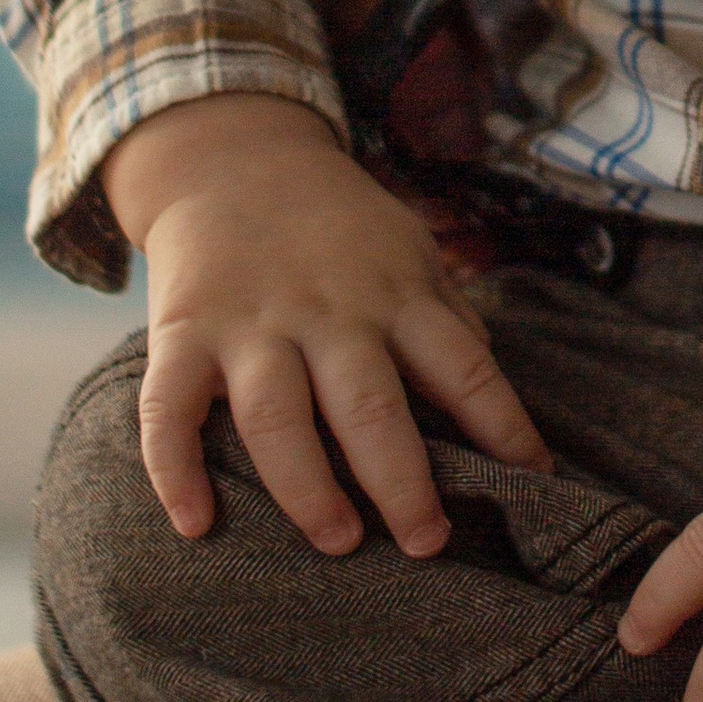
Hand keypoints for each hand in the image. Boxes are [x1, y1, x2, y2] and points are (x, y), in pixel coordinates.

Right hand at [101, 88, 549, 558]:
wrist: (234, 157)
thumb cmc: (339, 228)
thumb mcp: (408, 252)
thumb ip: (447, 322)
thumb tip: (494, 405)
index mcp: (395, 296)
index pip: (462, 366)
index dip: (502, 425)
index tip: (533, 482)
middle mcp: (328, 314)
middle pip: (370, 404)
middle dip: (402, 481)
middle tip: (428, 544)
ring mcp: (250, 326)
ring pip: (277, 417)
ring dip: (307, 488)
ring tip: (338, 542)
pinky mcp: (182, 334)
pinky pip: (169, 410)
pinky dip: (175, 471)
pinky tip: (196, 526)